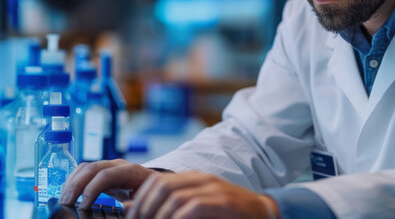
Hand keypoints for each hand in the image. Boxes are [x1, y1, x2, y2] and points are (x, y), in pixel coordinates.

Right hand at [60, 159, 156, 208]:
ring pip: (86, 167)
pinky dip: (73, 180)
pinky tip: (67, 193)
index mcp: (132, 172)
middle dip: (76, 186)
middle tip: (65, 204)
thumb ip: (136, 204)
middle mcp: (120, 165)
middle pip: (92, 168)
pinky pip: (84, 170)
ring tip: (63, 200)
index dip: (91, 191)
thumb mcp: (147, 201)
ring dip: (71, 182)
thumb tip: (126, 207)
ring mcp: (111, 166)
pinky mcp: (104, 171)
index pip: (105, 176)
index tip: (83, 208)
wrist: (158, 187)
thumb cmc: (153, 197)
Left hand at [127, 172, 278, 218]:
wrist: (265, 214)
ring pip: (174, 197)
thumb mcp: (194, 209)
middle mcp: (202, 179)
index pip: (156, 181)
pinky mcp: (225, 202)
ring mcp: (215, 189)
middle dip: (145, 209)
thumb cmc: (228, 216)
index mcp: (193, 179)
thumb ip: (166, 207)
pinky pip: (194, 207)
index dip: (139, 201)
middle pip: (161, 186)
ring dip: (159, 217)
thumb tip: (129, 208)